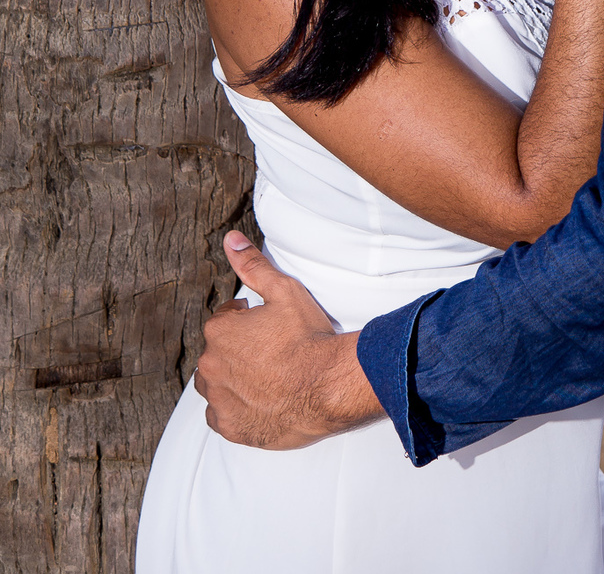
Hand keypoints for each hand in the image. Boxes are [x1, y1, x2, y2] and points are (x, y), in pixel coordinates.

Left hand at [195, 232, 382, 447]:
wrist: (327, 386)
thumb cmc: (307, 338)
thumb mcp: (284, 291)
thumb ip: (253, 264)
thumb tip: (231, 240)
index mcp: (220, 331)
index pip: (224, 321)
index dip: (246, 321)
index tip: (265, 326)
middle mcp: (211, 366)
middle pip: (217, 353)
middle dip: (237, 350)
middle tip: (269, 351)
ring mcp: (219, 400)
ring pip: (215, 385)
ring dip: (231, 378)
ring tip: (264, 375)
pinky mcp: (230, 428)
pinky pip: (221, 415)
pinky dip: (234, 408)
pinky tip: (258, 399)